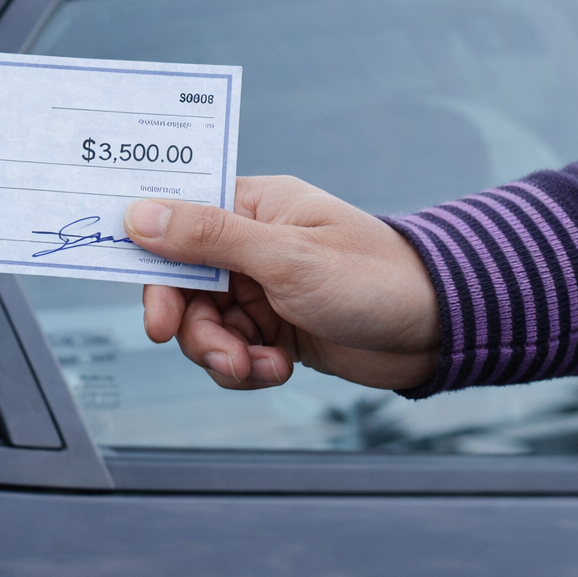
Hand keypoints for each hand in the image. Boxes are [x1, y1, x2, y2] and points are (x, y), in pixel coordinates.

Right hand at [125, 176, 440, 390]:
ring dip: (221, 353)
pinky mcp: (277, 326)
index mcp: (252, 207)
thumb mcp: (285, 257)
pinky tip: (277, 369)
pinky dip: (246, 366)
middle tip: (214, 353)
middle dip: (194, 326)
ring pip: (206, 323)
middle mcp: (251, 243)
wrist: (439, 329)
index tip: (157, 314)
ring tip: (254, 367)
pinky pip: (234, 348)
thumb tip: (138, 214)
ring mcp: (263, 287)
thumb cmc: (372, 277)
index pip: (178, 224)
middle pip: (185, 284)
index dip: (156, 266)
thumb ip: (208, 237)